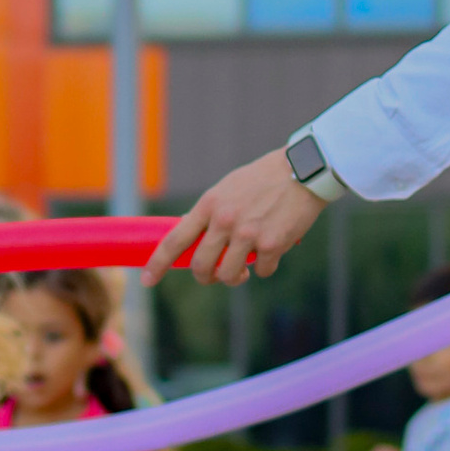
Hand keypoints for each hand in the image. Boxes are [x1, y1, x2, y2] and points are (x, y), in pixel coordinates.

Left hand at [145, 151, 320, 287]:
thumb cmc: (262, 179)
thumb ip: (209, 212)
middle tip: (213, 275)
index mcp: (209, 205)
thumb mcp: (227, 188)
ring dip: (235, 278)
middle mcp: (225, 221)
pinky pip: (261, 271)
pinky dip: (265, 266)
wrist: (302, 170)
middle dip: (205, 277)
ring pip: (229, 275)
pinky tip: (272, 250)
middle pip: (201, 267)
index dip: (157, 264)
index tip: (147, 280)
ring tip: (244, 269)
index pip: (175, 240)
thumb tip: (188, 232)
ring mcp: (248, 235)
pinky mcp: (273, 244)